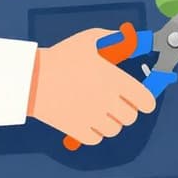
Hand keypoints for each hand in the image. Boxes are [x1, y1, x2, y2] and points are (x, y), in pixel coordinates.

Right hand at [26, 28, 155, 144]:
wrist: (31, 77)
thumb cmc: (62, 56)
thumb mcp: (92, 39)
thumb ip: (118, 39)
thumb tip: (137, 41)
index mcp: (115, 80)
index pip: (146, 101)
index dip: (146, 101)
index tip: (142, 98)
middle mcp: (107, 101)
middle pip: (131, 117)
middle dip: (127, 109)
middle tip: (117, 100)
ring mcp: (92, 118)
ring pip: (114, 130)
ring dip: (111, 121)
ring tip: (99, 107)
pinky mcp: (77, 130)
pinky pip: (96, 138)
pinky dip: (95, 132)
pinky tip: (88, 118)